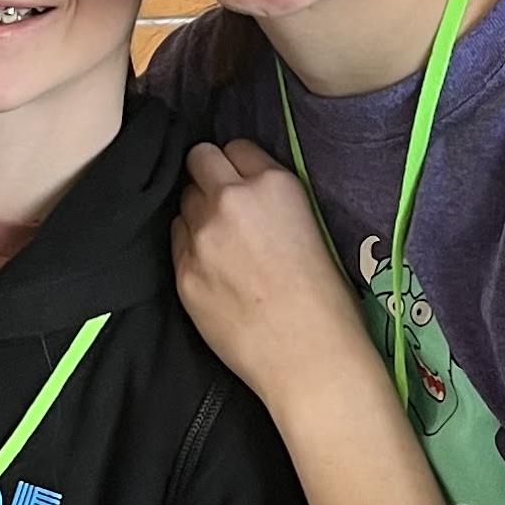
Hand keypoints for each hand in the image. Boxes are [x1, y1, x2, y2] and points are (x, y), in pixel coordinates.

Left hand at [173, 140, 367, 408]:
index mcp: (274, 184)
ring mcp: (202, 236)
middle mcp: (231, 200)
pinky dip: (190, 248)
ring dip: (198, 214)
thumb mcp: (311, 223)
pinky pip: (176, 240)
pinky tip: (214, 271)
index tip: (244, 183)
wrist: (309, 357)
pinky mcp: (183, 272)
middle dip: (209, 175)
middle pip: (199, 160)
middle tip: (223, 203)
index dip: (239, 166)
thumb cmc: (327, 298)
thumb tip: (245, 187)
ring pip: (184, 202)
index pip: (236, 147)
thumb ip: (272, 197)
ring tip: (222, 245)